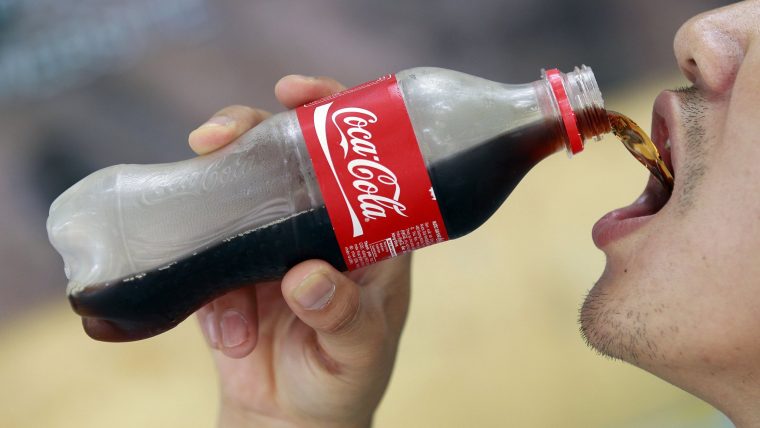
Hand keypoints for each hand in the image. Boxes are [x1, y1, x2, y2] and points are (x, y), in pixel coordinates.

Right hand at [189, 75, 411, 427]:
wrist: (289, 421)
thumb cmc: (342, 382)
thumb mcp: (359, 351)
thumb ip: (344, 316)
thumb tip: (308, 277)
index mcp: (367, 233)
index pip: (357, 159)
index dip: (334, 115)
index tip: (300, 96)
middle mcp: (318, 227)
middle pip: (287, 157)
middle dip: (252, 133)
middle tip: (220, 134)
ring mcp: (269, 245)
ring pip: (237, 190)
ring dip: (211, 183)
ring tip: (197, 182)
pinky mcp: (228, 271)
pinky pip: (204, 253)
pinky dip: (204, 286)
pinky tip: (230, 333)